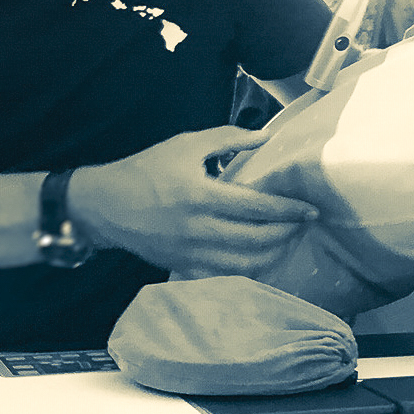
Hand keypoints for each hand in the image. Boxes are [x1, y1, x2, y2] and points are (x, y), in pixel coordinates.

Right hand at [70, 125, 317, 274]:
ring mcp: (192, 253)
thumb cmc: (144, 170)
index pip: (257, 207)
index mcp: (201, 196)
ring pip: (247, 264)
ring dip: (274, 254)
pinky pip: (227, 278)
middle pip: (258, 239)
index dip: (289, 211)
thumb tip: (265, 135)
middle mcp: (199, 229)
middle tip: (302, 225)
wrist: (103, 205)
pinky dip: (250, 271)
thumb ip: (228, 138)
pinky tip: (262, 259)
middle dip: (287, 233)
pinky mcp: (185, 268)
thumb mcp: (184, 145)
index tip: (310, 210)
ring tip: (286, 240)